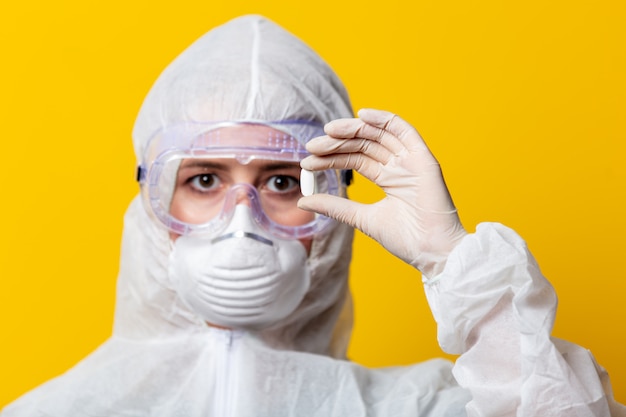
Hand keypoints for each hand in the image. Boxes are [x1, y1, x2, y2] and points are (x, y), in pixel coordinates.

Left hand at [298, 109, 466, 276]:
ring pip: (378, 135)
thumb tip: (303, 200)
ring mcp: (411, 161)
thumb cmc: (405, 239)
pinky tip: (362, 115)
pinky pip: (404, 131)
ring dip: (353, 129)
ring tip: (329, 130)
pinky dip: (384, 120)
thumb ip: (335, 207)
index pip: (355, 159)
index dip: (331, 158)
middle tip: (312, 146)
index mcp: (388, 179)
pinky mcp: (423, 159)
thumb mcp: (361, 218)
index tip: (307, 161)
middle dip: (337, 143)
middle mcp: (399, 166)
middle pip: (363, 145)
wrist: (431, 252)